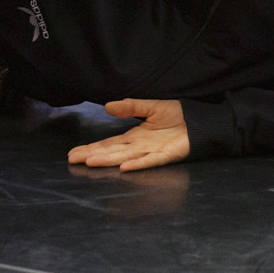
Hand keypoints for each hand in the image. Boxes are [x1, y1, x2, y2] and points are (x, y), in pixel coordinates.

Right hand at [67, 99, 190, 171]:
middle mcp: (139, 147)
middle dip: (92, 156)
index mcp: (135, 136)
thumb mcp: (151, 106)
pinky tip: (125, 167)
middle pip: (112, 152)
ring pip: (125, 157)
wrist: (200, 121)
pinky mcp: (166, 156)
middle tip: (73, 160)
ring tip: (91, 162)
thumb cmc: (177, 116)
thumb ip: (131, 106)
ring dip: (108, 161)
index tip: (74, 152)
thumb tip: (107, 105)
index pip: (109, 143)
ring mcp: (152, 153)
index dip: (92, 147)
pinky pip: (150, 161)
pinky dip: (138, 164)